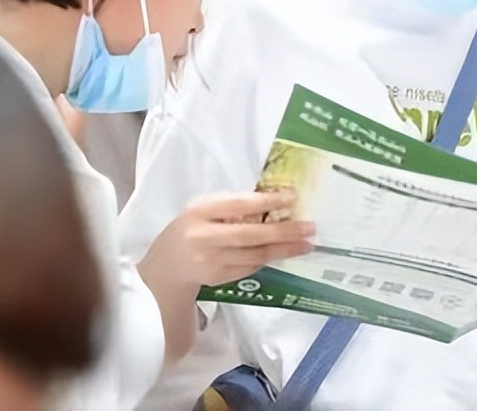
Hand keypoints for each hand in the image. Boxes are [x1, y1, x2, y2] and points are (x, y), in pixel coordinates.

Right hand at [138, 190, 315, 363]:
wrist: (166, 267)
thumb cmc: (191, 228)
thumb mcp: (203, 209)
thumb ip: (231, 206)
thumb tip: (273, 200)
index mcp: (199, 212)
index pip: (238, 205)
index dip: (266, 201)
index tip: (293, 197)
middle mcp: (203, 237)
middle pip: (250, 235)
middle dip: (283, 232)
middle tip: (310, 228)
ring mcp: (210, 262)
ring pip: (254, 256)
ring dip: (284, 250)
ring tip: (307, 243)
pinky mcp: (218, 279)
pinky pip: (250, 268)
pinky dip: (269, 259)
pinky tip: (286, 253)